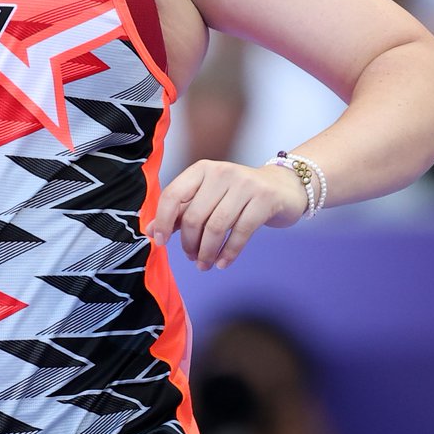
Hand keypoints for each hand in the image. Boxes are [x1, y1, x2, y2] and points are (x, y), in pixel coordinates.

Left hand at [145, 159, 307, 270]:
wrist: (283, 187)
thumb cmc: (237, 195)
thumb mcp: (208, 197)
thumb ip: (180, 212)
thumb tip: (151, 231)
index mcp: (201, 169)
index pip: (173, 194)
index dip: (162, 220)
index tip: (160, 241)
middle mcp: (221, 172)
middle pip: (194, 215)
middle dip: (189, 243)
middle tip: (191, 257)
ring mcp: (245, 184)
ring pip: (216, 226)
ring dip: (207, 252)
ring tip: (204, 264)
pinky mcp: (264, 199)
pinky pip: (241, 232)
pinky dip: (229, 252)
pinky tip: (222, 263)